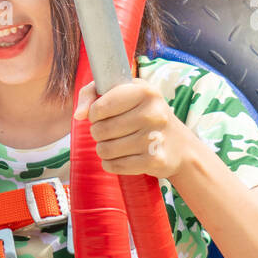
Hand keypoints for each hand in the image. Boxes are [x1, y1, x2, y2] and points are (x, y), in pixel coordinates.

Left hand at [73, 78, 191, 178]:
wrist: (178, 144)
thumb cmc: (142, 113)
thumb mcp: (123, 92)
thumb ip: (92, 93)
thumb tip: (78, 115)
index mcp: (145, 91)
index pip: (99, 108)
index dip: (93, 114)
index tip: (101, 114)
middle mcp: (153, 113)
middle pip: (99, 130)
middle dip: (98, 133)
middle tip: (109, 131)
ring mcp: (155, 138)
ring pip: (104, 150)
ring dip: (104, 149)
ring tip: (115, 143)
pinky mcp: (154, 161)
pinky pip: (114, 166)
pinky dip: (111, 163)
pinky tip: (122, 156)